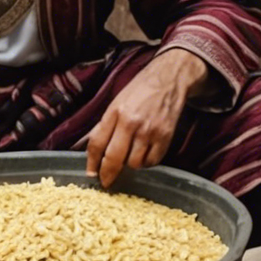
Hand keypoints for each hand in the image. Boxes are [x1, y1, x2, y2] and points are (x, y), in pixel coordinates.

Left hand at [87, 49, 204, 186]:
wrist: (168, 79)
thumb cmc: (140, 90)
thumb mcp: (117, 102)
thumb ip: (105, 124)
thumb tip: (91, 147)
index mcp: (115, 112)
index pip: (97, 143)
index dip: (92, 163)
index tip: (91, 174)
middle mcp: (131, 123)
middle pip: (114, 158)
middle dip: (107, 174)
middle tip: (106, 181)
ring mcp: (150, 131)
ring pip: (134, 163)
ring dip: (130, 165)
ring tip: (131, 156)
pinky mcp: (165, 136)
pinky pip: (152, 161)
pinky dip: (147, 162)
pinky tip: (145, 154)